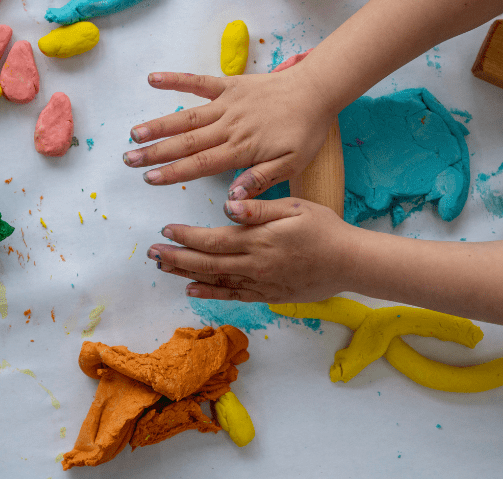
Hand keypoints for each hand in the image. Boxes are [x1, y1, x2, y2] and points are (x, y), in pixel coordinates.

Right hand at [122, 66, 333, 198]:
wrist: (316, 91)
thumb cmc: (305, 131)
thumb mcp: (291, 164)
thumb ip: (259, 180)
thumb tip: (231, 198)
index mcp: (241, 149)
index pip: (200, 164)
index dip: (172, 172)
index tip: (149, 179)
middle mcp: (228, 126)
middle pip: (185, 142)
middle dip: (155, 152)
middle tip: (128, 160)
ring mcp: (227, 104)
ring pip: (186, 116)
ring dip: (158, 125)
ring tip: (133, 133)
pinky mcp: (229, 85)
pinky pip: (198, 82)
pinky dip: (176, 80)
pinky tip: (153, 79)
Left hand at [146, 197, 357, 302]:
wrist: (350, 263)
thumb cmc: (324, 229)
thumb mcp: (295, 208)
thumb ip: (259, 208)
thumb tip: (229, 204)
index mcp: (258, 240)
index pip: (212, 239)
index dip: (186, 236)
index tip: (166, 230)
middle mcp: (254, 264)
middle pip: (206, 263)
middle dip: (176, 258)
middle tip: (152, 254)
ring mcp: (260, 283)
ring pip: (215, 281)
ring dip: (186, 275)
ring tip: (163, 269)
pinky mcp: (268, 295)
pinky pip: (233, 296)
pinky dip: (211, 294)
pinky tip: (193, 291)